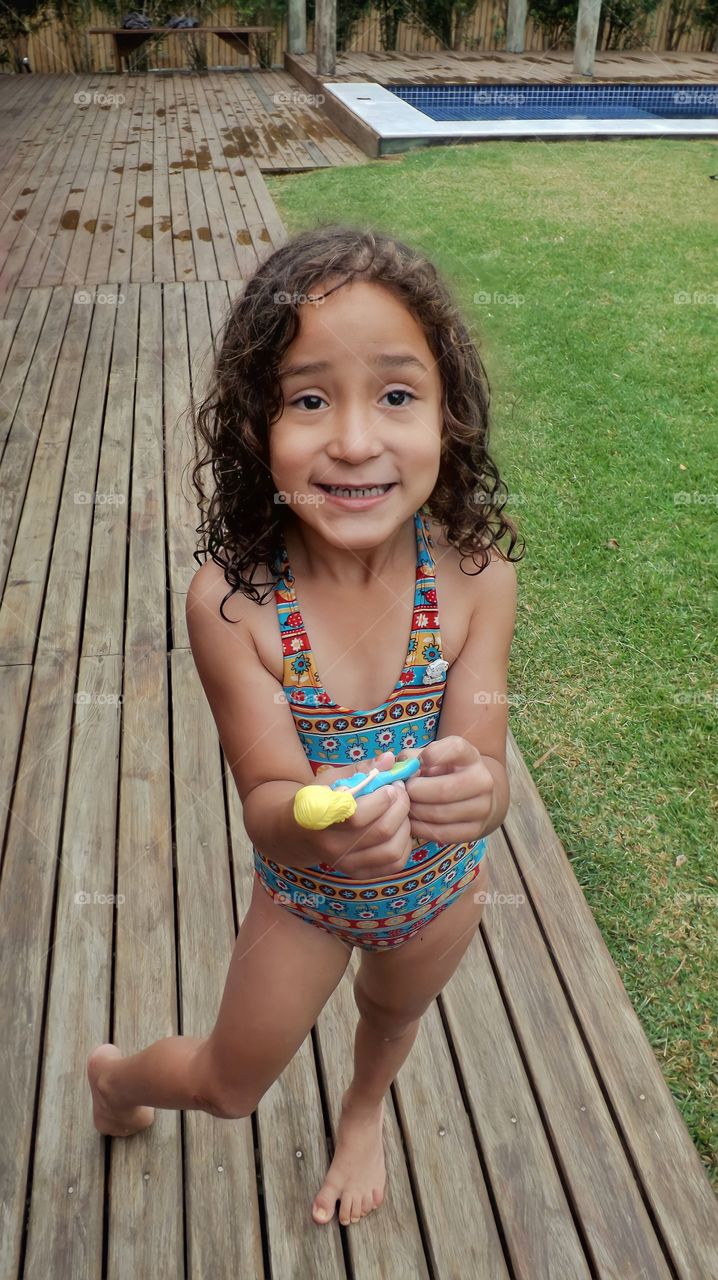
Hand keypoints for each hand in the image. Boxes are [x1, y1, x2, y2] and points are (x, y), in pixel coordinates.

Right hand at [309, 750, 413, 878]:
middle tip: (401, 792)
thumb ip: (361, 769)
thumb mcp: (332, 779)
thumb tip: (390, 759)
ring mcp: (347, 865)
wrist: (298, 832)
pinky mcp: (359, 874)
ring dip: (405, 826)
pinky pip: (395, 864)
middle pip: (381, 832)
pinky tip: (399, 829)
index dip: (383, 798)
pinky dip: (405, 845)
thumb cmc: (318, 799)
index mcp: (321, 820)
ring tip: (401, 810)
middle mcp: (333, 848)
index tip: (391, 785)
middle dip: (400, 807)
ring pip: (392, 850)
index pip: (359, 815)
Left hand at [396, 736, 493, 843]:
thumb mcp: (433, 758)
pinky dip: (421, 829)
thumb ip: (412, 758)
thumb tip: (395, 769)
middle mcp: (482, 780)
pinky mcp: (475, 830)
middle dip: (415, 792)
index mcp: (470, 756)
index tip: (417, 762)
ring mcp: (482, 807)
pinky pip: (441, 833)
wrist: (477, 795)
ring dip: (415, 812)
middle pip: (444, 789)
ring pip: (440, 814)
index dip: (432, 754)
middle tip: (402, 792)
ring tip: (404, 806)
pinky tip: (412, 821)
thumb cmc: (445, 772)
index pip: (455, 748)